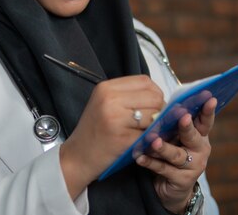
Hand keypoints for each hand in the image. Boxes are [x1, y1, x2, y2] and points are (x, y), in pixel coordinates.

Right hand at [60, 75, 164, 198]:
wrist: (77, 157)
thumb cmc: (94, 130)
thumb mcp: (104, 104)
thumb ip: (128, 96)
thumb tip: (160, 98)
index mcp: (106, 87)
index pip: (145, 81)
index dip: (154, 93)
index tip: (152, 105)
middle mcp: (110, 99)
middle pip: (154, 97)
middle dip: (159, 109)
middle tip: (151, 121)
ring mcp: (116, 119)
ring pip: (155, 115)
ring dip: (156, 125)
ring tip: (144, 131)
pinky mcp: (123, 138)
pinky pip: (149, 134)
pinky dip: (150, 138)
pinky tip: (141, 142)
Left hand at [135, 97, 216, 212]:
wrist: (171, 187)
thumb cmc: (171, 153)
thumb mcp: (175, 137)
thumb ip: (173, 124)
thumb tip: (160, 105)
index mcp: (200, 135)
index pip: (205, 121)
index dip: (208, 110)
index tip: (210, 99)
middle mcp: (200, 149)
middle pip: (193, 136)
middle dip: (187, 127)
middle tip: (183, 117)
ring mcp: (193, 166)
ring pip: (177, 154)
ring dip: (164, 147)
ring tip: (154, 141)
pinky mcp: (182, 180)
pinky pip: (164, 169)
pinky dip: (151, 162)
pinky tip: (140, 157)